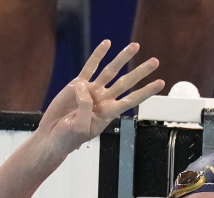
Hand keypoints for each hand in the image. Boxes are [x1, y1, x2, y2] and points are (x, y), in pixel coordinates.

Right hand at [38, 40, 164, 154]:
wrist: (52, 135)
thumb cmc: (69, 137)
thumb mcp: (80, 128)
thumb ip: (85, 108)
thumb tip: (84, 86)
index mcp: (108, 113)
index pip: (132, 99)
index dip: (146, 91)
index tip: (160, 83)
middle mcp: (103, 100)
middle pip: (126, 82)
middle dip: (141, 71)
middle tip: (155, 61)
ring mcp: (91, 90)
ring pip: (111, 71)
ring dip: (123, 58)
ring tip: (135, 47)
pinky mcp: (77, 85)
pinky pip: (90, 67)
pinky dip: (98, 55)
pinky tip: (107, 44)